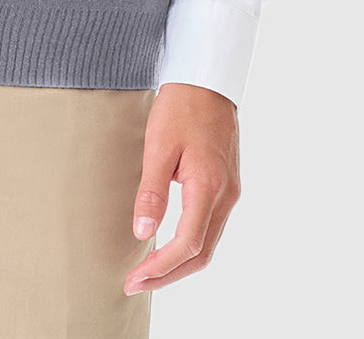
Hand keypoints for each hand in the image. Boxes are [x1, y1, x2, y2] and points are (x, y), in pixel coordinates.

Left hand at [124, 82, 240, 296]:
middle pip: (202, 254)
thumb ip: (152, 191)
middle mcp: (226, 195)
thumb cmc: (181, 106)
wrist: (207, 79)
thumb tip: (143, 232)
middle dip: (169, 275)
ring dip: (180, 264)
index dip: (160, 268)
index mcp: (209, 187)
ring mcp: (230, 192)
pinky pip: (211, 227)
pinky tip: (169, 246)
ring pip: (208, 243)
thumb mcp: (159, 145)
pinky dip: (190, 245)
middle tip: (136, 284)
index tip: (134, 278)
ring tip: (148, 272)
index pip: (187, 245)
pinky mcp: (226, 185)